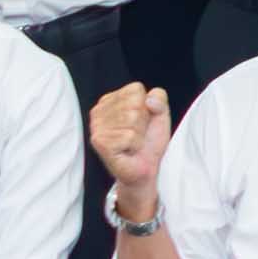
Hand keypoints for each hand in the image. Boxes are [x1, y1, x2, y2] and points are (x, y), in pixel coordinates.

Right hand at [86, 79, 172, 193]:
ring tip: (132, 143)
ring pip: (132, 119)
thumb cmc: (148, 142)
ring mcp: (97, 126)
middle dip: (143, 122)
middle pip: (135, 105)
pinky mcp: (100, 142)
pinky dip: (135, 145)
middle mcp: (99, 110)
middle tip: (137, 135)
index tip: (141, 121)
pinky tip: (127, 150)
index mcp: (111, 99)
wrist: (144, 169)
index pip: (136, 89)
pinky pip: (129, 136)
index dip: (147, 107)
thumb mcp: (160, 115)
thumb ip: (160, 98)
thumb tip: (149, 100)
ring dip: (139, 135)